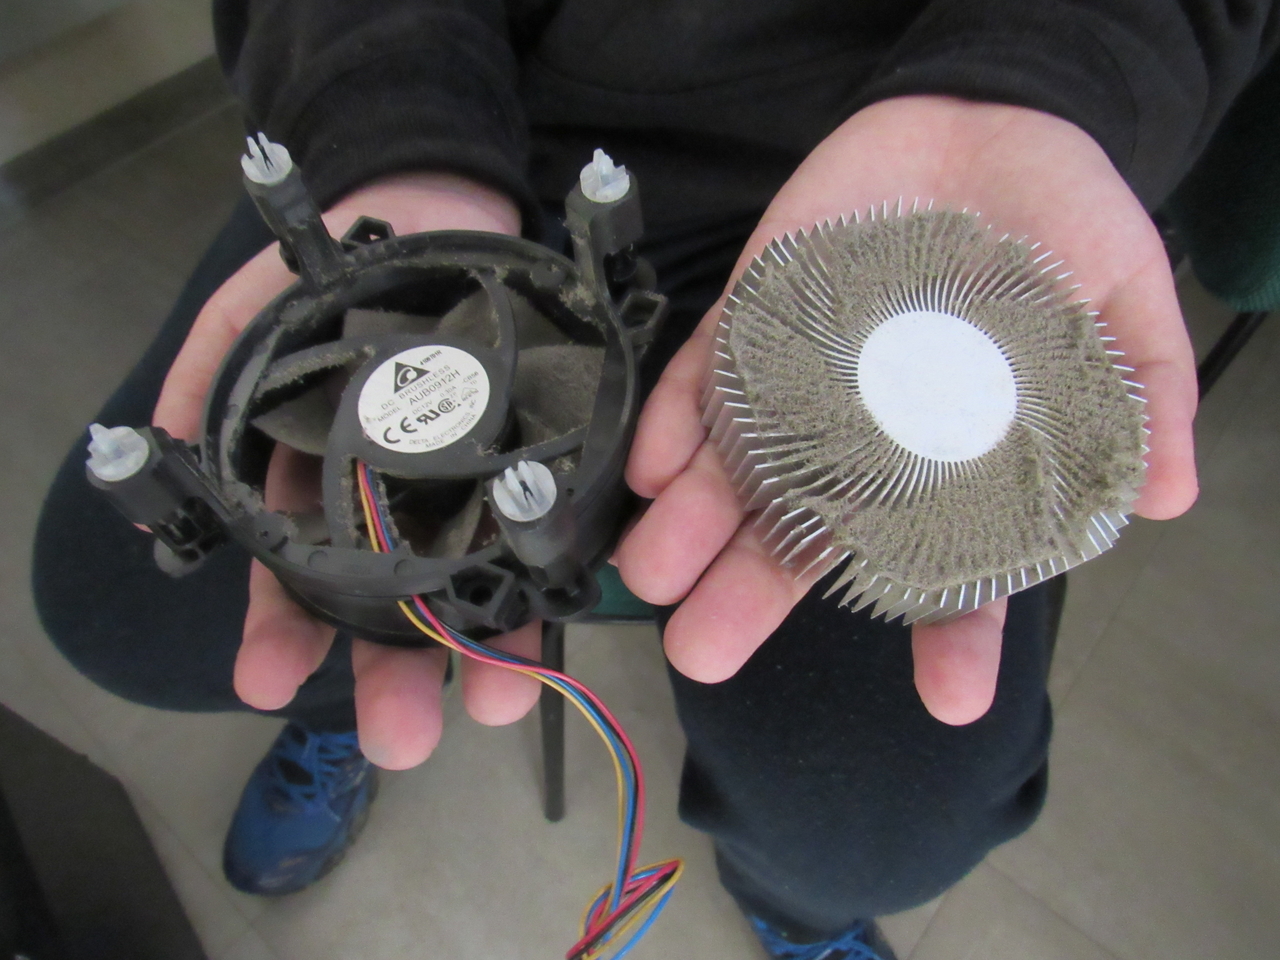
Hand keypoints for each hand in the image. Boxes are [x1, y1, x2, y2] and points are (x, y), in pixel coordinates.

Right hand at [153, 173, 542, 768]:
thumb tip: (152, 448)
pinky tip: (556, 614)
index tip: (269, 682)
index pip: (295, 577)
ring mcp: (473, 488)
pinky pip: (549, 525)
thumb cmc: (330, 269)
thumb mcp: (251, 312)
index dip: (281, 631)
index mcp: (321, 487)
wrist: (433, 205)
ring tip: (496, 702)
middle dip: (394, 676)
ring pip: (478, 584)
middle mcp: (397, 506)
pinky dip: (553, 574)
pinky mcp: (542, 461)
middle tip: (403, 736)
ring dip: (486, 649)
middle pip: (393, 607)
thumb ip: (207, 376)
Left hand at [616, 95, 1198, 723]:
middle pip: (809, 533)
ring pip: (740, 467)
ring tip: (653, 576)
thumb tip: (1170, 493)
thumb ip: (1144, 389)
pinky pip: (705, 376)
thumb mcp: (1124, 297)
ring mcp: (802, 381)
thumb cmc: (1061, 221)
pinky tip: (654, 472)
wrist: (986, 119)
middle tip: (704, 652)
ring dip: (692, 523)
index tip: (955, 699)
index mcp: (955, 458)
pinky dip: (676, 421)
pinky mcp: (756, 318)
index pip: (954, 565)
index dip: (956, 631)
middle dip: (754, 592)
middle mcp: (867, 438)